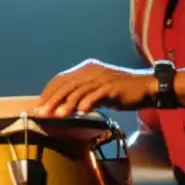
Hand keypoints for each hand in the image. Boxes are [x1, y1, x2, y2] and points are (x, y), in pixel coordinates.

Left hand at [36, 59, 156, 117]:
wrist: (146, 87)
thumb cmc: (120, 91)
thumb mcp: (97, 90)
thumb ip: (81, 95)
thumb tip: (62, 107)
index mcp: (85, 69)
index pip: (61, 79)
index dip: (48, 92)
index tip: (39, 106)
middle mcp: (91, 71)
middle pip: (66, 84)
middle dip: (52, 100)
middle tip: (41, 113)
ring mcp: (102, 78)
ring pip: (79, 90)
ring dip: (67, 104)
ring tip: (57, 116)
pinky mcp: (113, 87)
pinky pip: (97, 95)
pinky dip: (88, 102)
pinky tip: (81, 112)